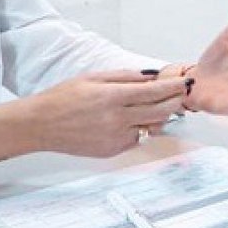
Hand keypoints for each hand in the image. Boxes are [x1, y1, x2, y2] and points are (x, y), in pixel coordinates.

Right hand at [4, 70, 189, 158]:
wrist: (41, 125)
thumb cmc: (63, 98)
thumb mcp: (93, 77)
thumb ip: (124, 76)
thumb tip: (150, 76)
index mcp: (112, 97)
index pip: (153, 92)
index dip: (173, 88)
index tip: (185, 83)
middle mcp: (116, 119)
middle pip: (159, 112)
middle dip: (174, 102)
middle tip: (182, 95)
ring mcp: (115, 138)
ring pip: (150, 127)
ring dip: (159, 117)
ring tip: (161, 106)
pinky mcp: (112, 151)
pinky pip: (136, 139)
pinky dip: (140, 128)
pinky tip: (134, 120)